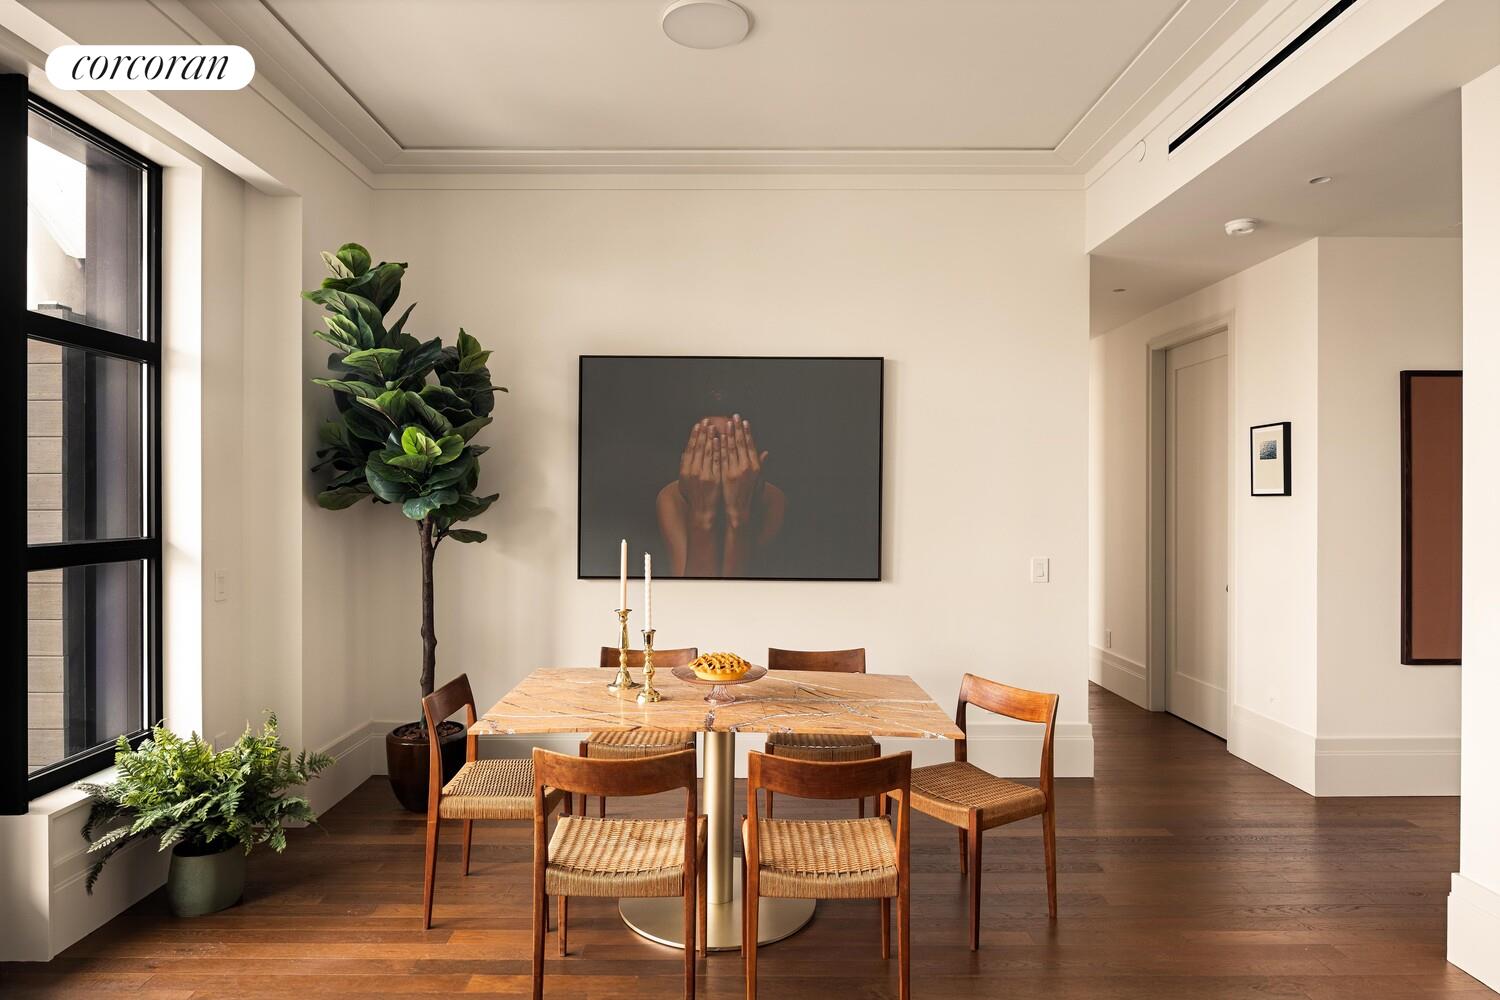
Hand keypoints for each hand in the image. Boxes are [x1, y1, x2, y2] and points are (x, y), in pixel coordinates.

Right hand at [677, 420, 721, 524]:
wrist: (702, 512)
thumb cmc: (694, 497)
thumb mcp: (685, 482)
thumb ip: (685, 467)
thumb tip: (684, 453)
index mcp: (685, 470)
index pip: (690, 448)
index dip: (694, 435)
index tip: (698, 424)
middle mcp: (692, 470)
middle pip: (698, 447)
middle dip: (702, 432)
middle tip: (706, 420)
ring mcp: (703, 474)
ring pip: (707, 451)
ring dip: (710, 437)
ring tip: (713, 425)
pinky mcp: (713, 478)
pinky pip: (716, 460)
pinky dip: (717, 449)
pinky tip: (719, 439)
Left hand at [721, 415, 767, 529]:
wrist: (739, 511)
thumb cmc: (749, 496)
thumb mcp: (759, 480)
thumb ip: (761, 465)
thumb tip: (767, 453)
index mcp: (756, 466)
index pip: (751, 445)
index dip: (747, 433)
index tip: (744, 422)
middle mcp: (747, 467)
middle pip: (741, 443)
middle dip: (737, 429)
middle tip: (734, 416)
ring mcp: (736, 470)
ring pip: (731, 448)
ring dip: (728, 434)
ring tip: (726, 423)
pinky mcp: (726, 474)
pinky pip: (722, 457)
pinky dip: (720, 446)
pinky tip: (717, 437)